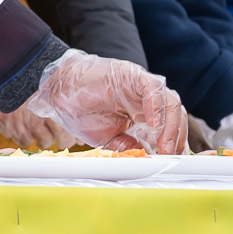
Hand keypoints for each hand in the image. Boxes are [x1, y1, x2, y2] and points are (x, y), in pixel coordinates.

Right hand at [15, 50, 184, 152]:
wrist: (56, 92)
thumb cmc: (77, 110)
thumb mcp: (105, 137)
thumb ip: (125, 145)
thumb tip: (143, 155)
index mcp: (142, 112)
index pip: (170, 125)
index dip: (175, 141)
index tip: (171, 159)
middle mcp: (146, 98)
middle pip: (175, 114)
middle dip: (176, 136)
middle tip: (169, 154)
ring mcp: (140, 86)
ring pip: (169, 101)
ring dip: (170, 125)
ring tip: (163, 145)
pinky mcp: (132, 74)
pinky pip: (153, 89)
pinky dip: (157, 107)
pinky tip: (153, 124)